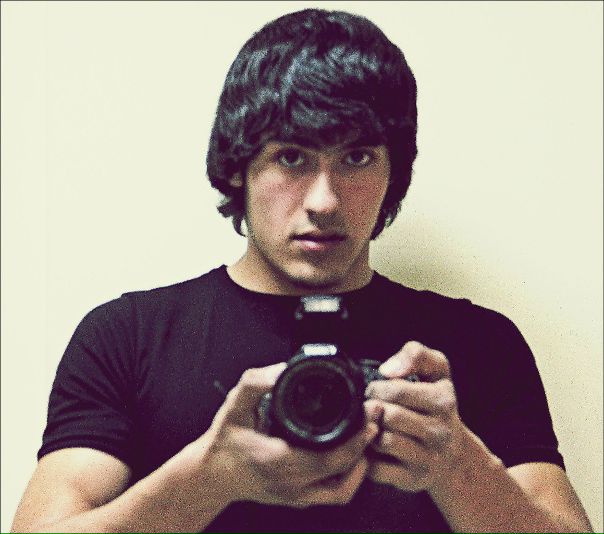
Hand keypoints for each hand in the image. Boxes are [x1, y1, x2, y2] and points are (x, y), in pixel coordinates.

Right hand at [203, 363, 381, 507]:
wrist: (211, 474)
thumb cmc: (225, 440)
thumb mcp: (234, 404)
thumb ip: (256, 383)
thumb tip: (283, 370)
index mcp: (278, 462)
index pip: (331, 458)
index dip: (357, 438)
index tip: (368, 413)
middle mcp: (290, 486)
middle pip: (345, 474)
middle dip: (365, 444)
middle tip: (374, 418)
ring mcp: (295, 497)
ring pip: (344, 491)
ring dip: (360, 464)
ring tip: (366, 435)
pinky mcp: (298, 500)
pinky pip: (334, 495)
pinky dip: (349, 477)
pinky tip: (351, 455)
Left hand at [364, 341, 467, 492]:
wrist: (453, 454)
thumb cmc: (435, 404)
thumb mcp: (436, 371)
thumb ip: (415, 354)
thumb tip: (388, 369)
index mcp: (443, 401)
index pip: (397, 391)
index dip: (377, 388)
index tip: (375, 390)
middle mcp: (440, 432)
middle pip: (388, 416)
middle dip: (371, 408)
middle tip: (369, 407)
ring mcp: (427, 460)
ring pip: (382, 442)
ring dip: (369, 432)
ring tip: (371, 425)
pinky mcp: (412, 480)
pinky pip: (377, 469)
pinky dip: (367, 457)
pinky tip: (371, 447)